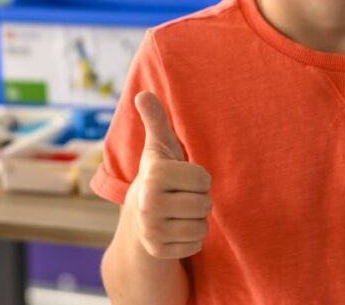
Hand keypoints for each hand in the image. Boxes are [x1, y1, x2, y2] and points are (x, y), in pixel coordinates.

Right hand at [129, 91, 211, 259]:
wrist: (140, 212)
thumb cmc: (160, 174)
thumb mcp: (159, 146)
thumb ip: (155, 119)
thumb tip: (143, 93)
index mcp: (153, 175)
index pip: (204, 180)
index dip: (199, 178)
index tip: (182, 177)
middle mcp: (148, 204)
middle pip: (205, 205)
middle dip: (199, 199)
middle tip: (181, 196)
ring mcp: (151, 230)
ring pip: (202, 227)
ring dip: (196, 219)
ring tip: (179, 211)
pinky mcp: (159, 251)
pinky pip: (196, 245)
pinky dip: (191, 239)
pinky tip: (176, 228)